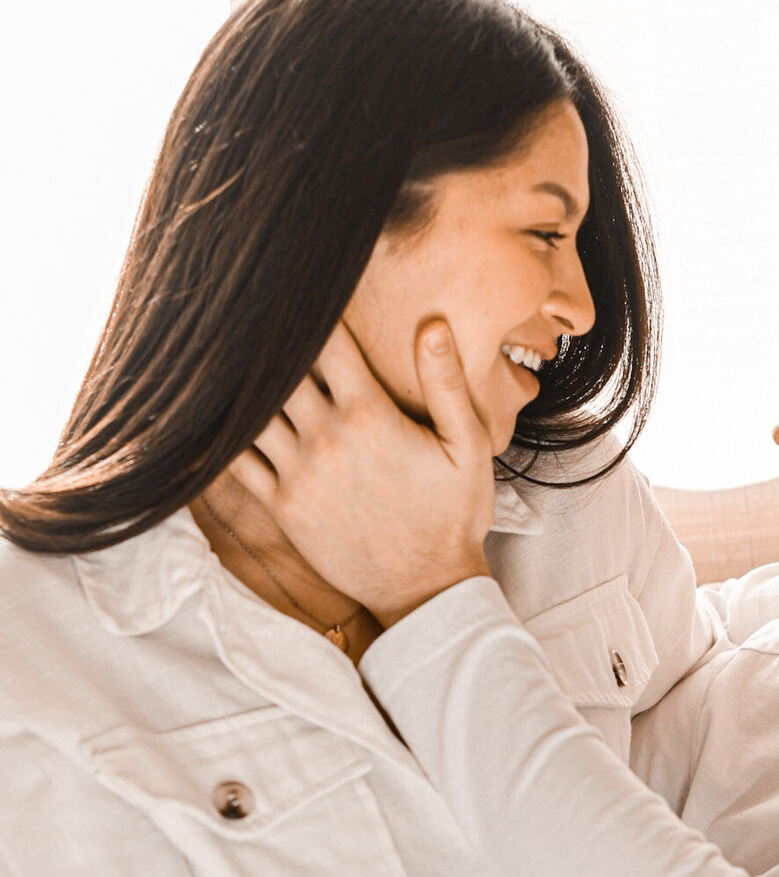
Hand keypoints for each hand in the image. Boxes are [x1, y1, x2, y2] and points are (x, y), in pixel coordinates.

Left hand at [228, 320, 495, 624]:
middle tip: (250, 306)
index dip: (309, 306)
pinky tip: (212, 413)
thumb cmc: (453, 517)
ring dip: (240, 381)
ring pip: (249, 409)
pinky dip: (221, 436)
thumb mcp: (468, 448)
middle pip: (278, 367)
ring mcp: (298, 473)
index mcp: (369, 413)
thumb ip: (447, 385)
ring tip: (224, 351)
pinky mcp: (282, 507)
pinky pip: (235, 462)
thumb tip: (432, 325)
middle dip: (265, 337)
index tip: (296, 285)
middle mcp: (326, 438)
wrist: (426, 591)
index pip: (325, 339)